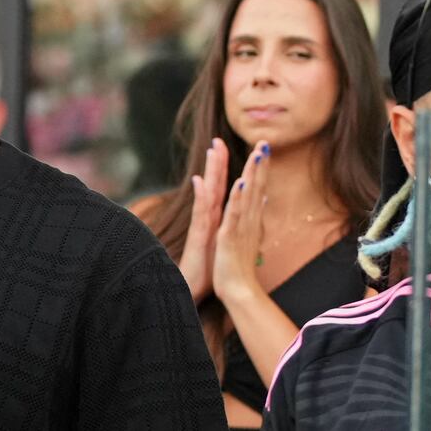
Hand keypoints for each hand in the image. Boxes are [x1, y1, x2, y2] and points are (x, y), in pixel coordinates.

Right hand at [177, 137, 227, 302]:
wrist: (192, 291)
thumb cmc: (208, 270)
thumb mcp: (221, 244)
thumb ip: (226, 226)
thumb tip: (239, 213)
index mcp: (215, 219)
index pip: (221, 189)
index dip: (225, 169)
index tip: (228, 148)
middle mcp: (207, 218)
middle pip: (213, 185)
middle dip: (217, 162)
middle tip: (219, 140)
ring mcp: (201, 226)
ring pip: (207, 194)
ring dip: (210, 172)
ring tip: (212, 151)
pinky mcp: (198, 237)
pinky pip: (201, 214)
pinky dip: (201, 196)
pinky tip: (201, 182)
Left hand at [212, 141, 269, 304]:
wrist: (239, 290)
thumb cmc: (241, 265)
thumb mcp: (249, 236)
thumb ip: (257, 216)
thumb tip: (265, 199)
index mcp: (250, 219)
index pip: (257, 189)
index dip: (260, 169)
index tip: (263, 149)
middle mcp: (249, 220)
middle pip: (255, 188)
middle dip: (259, 165)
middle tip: (264, 142)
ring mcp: (241, 227)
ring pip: (248, 196)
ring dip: (252, 175)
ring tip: (256, 154)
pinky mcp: (230, 235)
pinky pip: (234, 213)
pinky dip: (238, 197)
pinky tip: (240, 183)